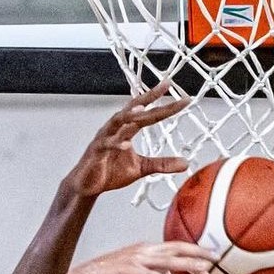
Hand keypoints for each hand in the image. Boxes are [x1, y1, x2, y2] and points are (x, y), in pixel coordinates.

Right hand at [60, 242, 212, 273]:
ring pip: (168, 261)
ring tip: (204, 271)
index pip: (176, 245)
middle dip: (198, 253)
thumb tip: (171, 272)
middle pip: (176, 249)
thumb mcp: (136, 269)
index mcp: (146, 249)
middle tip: (217, 259)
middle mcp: (144, 251)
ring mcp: (136, 261)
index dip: (195, 248)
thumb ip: (155, 268)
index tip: (212, 254)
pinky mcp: (128, 273)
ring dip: (188, 266)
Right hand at [64, 82, 190, 197]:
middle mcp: (116, 128)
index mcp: (127, 129)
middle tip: (166, 87)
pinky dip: (115, 143)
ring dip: (130, 115)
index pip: (147, 113)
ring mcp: (104, 138)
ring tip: (143, 110)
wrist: (87, 185)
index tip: (183, 98)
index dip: (163, 104)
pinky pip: (106, 145)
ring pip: (117, 121)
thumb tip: (186, 163)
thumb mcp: (141, 168)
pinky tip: (126, 144)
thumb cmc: (110, 172)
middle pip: (134, 109)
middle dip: (149, 98)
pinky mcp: (96, 152)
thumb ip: (161, 164)